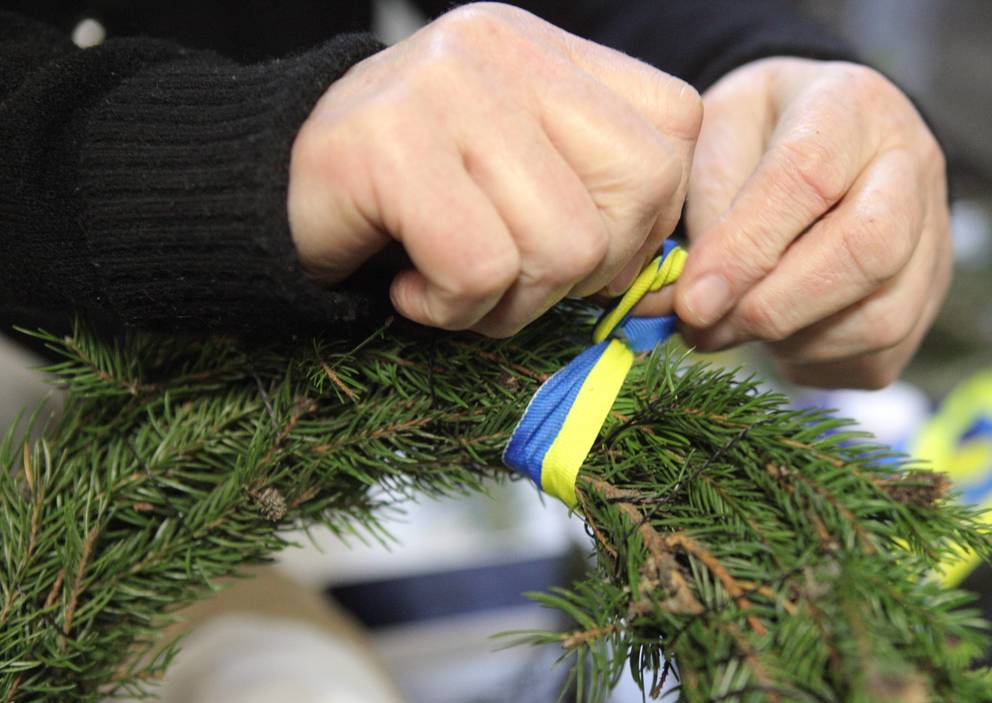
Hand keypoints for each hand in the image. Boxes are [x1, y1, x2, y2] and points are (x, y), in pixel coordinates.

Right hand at [288, 3, 700, 336]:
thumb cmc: (408, 204)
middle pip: (639, 192)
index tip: (577, 250)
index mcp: (546, 52)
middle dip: (583, 272)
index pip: (676, 130)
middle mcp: (502, 51)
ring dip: (510, 303)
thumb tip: (675, 275)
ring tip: (451, 284)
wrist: (263, 194)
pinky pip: (482, 269)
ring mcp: (443, 89)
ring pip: (566, 245)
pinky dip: (452, 310)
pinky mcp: (387, 146)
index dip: (645, 218)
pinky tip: (412, 289)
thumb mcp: (518, 177)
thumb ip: (598, 197)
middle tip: (509, 277)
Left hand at [672, 57, 950, 387]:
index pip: (809, 176)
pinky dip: (813, 359)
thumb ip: (708, 203)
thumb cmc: (751, 138)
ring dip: (790, 340)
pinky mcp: (927, 300)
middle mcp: (914, 165)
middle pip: (870, 250)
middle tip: (706, 327)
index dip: (747, 247)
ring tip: (728, 329)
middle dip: (777, 304)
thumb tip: (701, 297)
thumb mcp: (714, 136)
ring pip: (879, 318)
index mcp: (851, 105)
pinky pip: (875, 355)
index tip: (692, 298)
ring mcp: (934, 237)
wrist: (813, 146)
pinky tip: (774, 334)